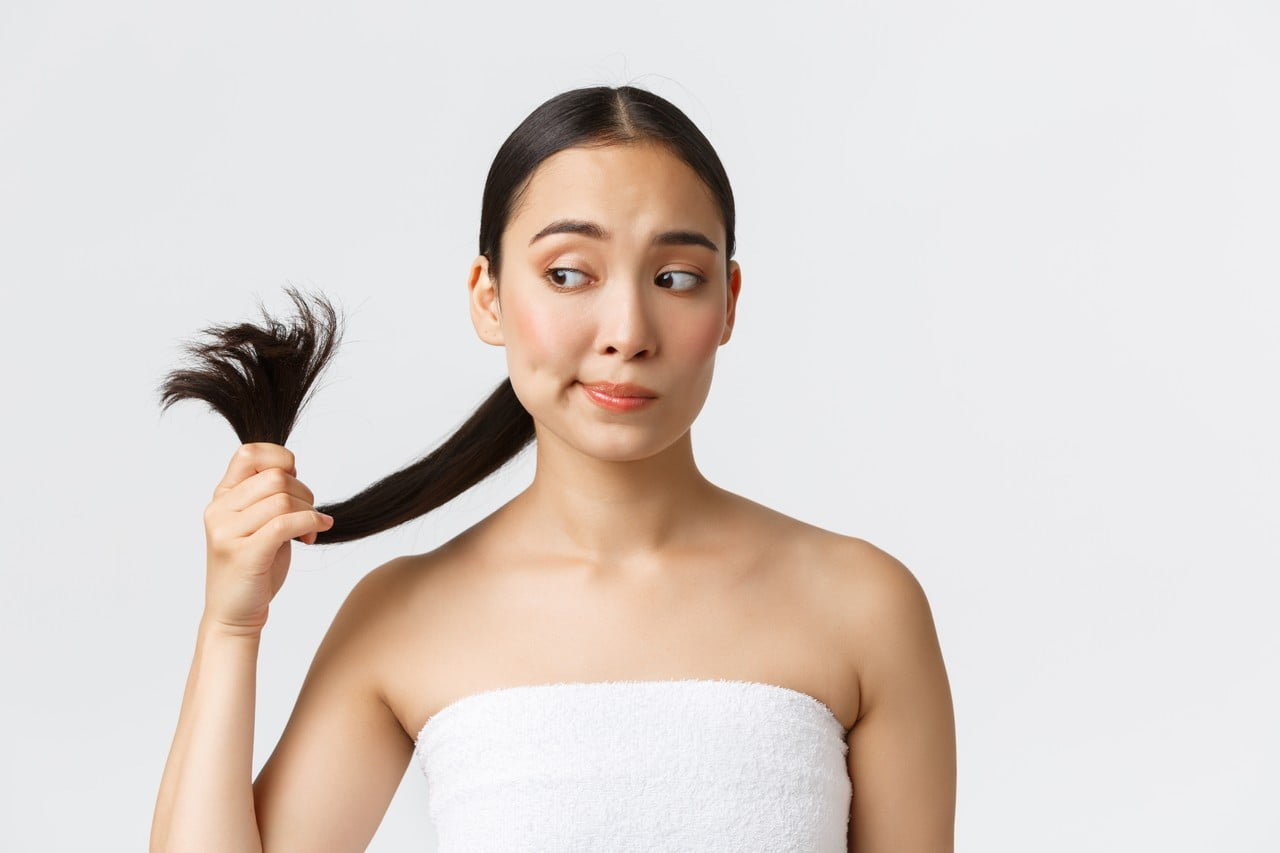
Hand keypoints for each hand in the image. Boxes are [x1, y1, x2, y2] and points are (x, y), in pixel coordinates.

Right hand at [201, 442, 333, 635]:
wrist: (234, 615)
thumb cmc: (253, 567)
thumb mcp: (257, 522)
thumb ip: (267, 494)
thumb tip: (292, 468)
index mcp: (222, 497)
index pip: (249, 453)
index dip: (280, 458)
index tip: (295, 482)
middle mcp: (219, 510)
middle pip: (275, 477)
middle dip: (304, 493)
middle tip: (309, 516)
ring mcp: (227, 532)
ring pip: (282, 499)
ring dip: (309, 512)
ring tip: (309, 531)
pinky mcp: (243, 554)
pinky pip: (284, 524)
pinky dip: (309, 524)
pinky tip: (315, 534)